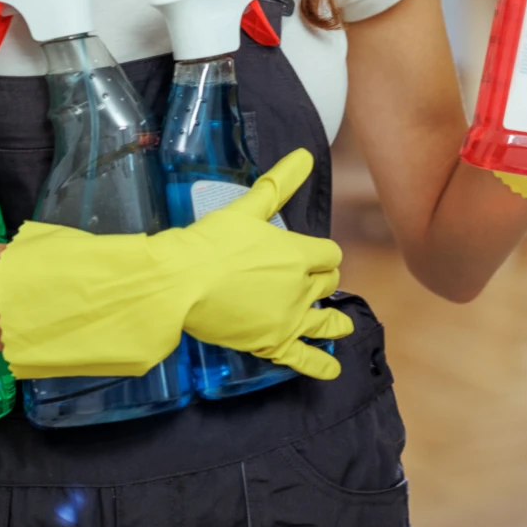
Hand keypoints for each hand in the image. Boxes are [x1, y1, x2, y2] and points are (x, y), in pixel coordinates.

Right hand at [0, 149, 352, 381]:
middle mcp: (300, 288)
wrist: (182, 282)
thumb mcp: (248, 208)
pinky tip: (331, 371)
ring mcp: (288, 319)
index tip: (316, 254)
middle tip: (313, 280)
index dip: (323, 252)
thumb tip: (305, 155)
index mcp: (298, 254)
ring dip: (334, 322)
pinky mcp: (271, 344)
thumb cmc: (213, 240)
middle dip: (322, 280)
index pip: (328, 253)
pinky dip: (319, 365)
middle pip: (326, 284)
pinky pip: (303, 358)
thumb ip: (279, 183)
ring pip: (324, 321)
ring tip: (343, 326)